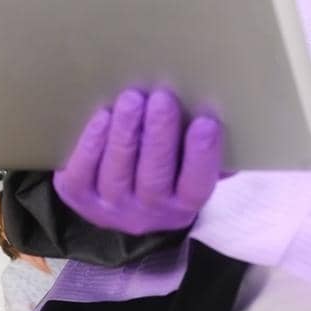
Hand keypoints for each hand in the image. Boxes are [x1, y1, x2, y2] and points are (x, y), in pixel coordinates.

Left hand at [52, 88, 223, 236]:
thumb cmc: (164, 166)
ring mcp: (110, 207)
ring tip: (131, 99)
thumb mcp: (190, 165)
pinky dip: (90, 147)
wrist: (114, 198)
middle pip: (154, 178)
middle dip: (159, 136)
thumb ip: (210, 151)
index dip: (202, 156)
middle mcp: (148, 212)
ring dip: (125, 134)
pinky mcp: (78, 197)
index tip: (206, 121)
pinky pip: (81, 176)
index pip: (196, 186)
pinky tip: (101, 117)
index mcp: (183, 204)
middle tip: (163, 98)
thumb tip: (231, 112)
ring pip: (117, 174)